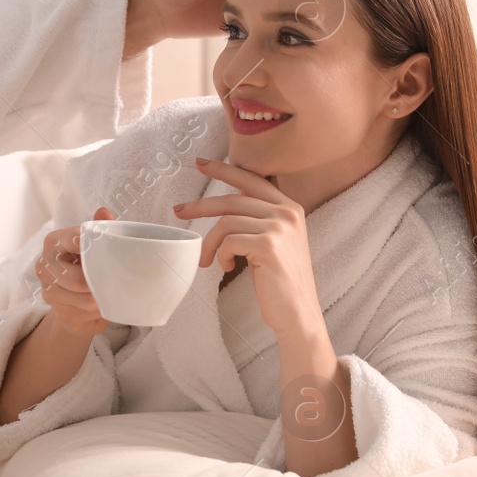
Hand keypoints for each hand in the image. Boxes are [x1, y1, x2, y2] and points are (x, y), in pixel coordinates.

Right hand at [34, 207, 114, 336]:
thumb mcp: (96, 246)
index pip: (77, 242)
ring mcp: (46, 288)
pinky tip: (101, 304)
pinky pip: (84, 312)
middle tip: (118, 282)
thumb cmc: (87, 265)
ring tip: (110, 293)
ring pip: (84, 298)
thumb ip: (101, 229)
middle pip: (78, 278)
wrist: (75, 299)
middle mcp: (44, 263)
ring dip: (102, 299)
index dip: (95, 250)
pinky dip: (98, 310)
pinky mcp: (55, 309)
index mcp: (54, 241)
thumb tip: (103, 211)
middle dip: (101, 283)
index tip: (109, 257)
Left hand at [173, 157, 321, 336]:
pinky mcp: (269, 246)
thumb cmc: (279, 281)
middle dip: (201, 205)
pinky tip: (227, 267)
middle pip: (232, 199)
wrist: (298, 312)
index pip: (252, 179)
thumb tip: (224, 207)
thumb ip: (258, 220)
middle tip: (178, 211)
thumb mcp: (273, 242)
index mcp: (289, 208)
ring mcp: (280, 228)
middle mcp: (287, 213)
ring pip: (226, 222)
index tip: (201, 163)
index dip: (225, 170)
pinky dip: (220, 255)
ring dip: (209, 242)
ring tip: (207, 259)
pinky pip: (229, 241)